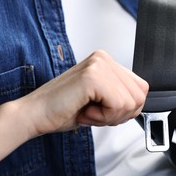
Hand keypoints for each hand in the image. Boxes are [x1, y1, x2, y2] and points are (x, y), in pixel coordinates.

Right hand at [18, 50, 148, 136]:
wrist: (34, 114)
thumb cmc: (62, 110)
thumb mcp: (99, 100)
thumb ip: (120, 96)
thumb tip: (140, 103)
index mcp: (105, 61)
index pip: (141, 88)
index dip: (125, 109)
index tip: (102, 111)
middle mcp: (103, 58)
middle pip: (139, 96)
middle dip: (119, 115)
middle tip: (94, 113)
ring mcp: (98, 64)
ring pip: (131, 102)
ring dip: (109, 117)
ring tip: (87, 111)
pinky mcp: (92, 76)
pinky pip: (118, 105)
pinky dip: (103, 117)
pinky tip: (84, 111)